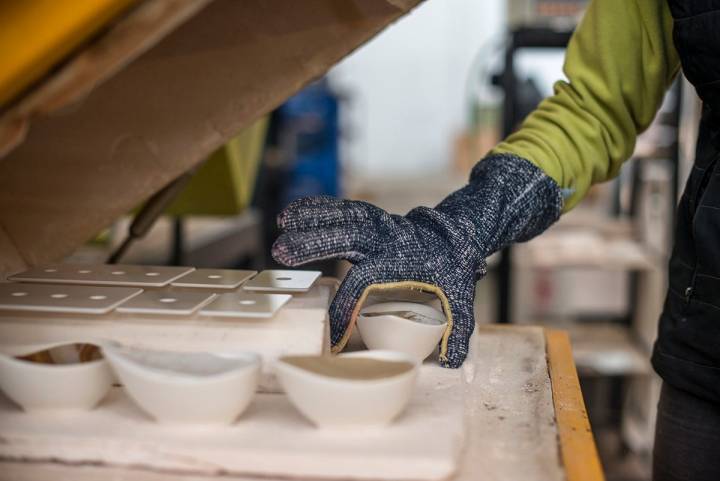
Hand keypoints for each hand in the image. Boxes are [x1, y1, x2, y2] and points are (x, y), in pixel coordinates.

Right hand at [272, 154, 562, 366]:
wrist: (456, 236)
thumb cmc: (451, 272)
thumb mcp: (460, 300)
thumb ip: (456, 331)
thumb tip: (451, 362)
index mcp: (399, 262)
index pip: (362, 286)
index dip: (345, 309)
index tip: (331, 333)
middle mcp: (383, 239)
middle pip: (344, 237)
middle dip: (313, 243)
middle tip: (281, 250)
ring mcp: (375, 225)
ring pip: (341, 217)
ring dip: (311, 217)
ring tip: (282, 219)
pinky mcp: (369, 218)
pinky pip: (342, 209)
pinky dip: (318, 207)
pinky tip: (293, 211)